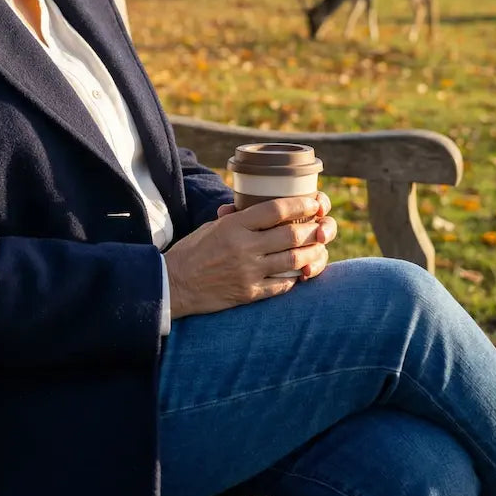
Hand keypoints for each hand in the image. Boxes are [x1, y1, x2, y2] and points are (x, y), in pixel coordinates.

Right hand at [164, 192, 337, 318]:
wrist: (173, 285)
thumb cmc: (191, 251)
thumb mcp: (212, 226)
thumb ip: (236, 218)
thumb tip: (255, 208)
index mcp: (234, 225)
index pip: (275, 210)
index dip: (300, 205)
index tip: (313, 202)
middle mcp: (244, 247)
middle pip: (292, 234)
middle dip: (314, 228)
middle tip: (322, 224)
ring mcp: (249, 272)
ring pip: (294, 260)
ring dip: (312, 252)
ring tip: (319, 246)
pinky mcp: (250, 293)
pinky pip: (283, 284)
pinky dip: (296, 276)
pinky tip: (301, 271)